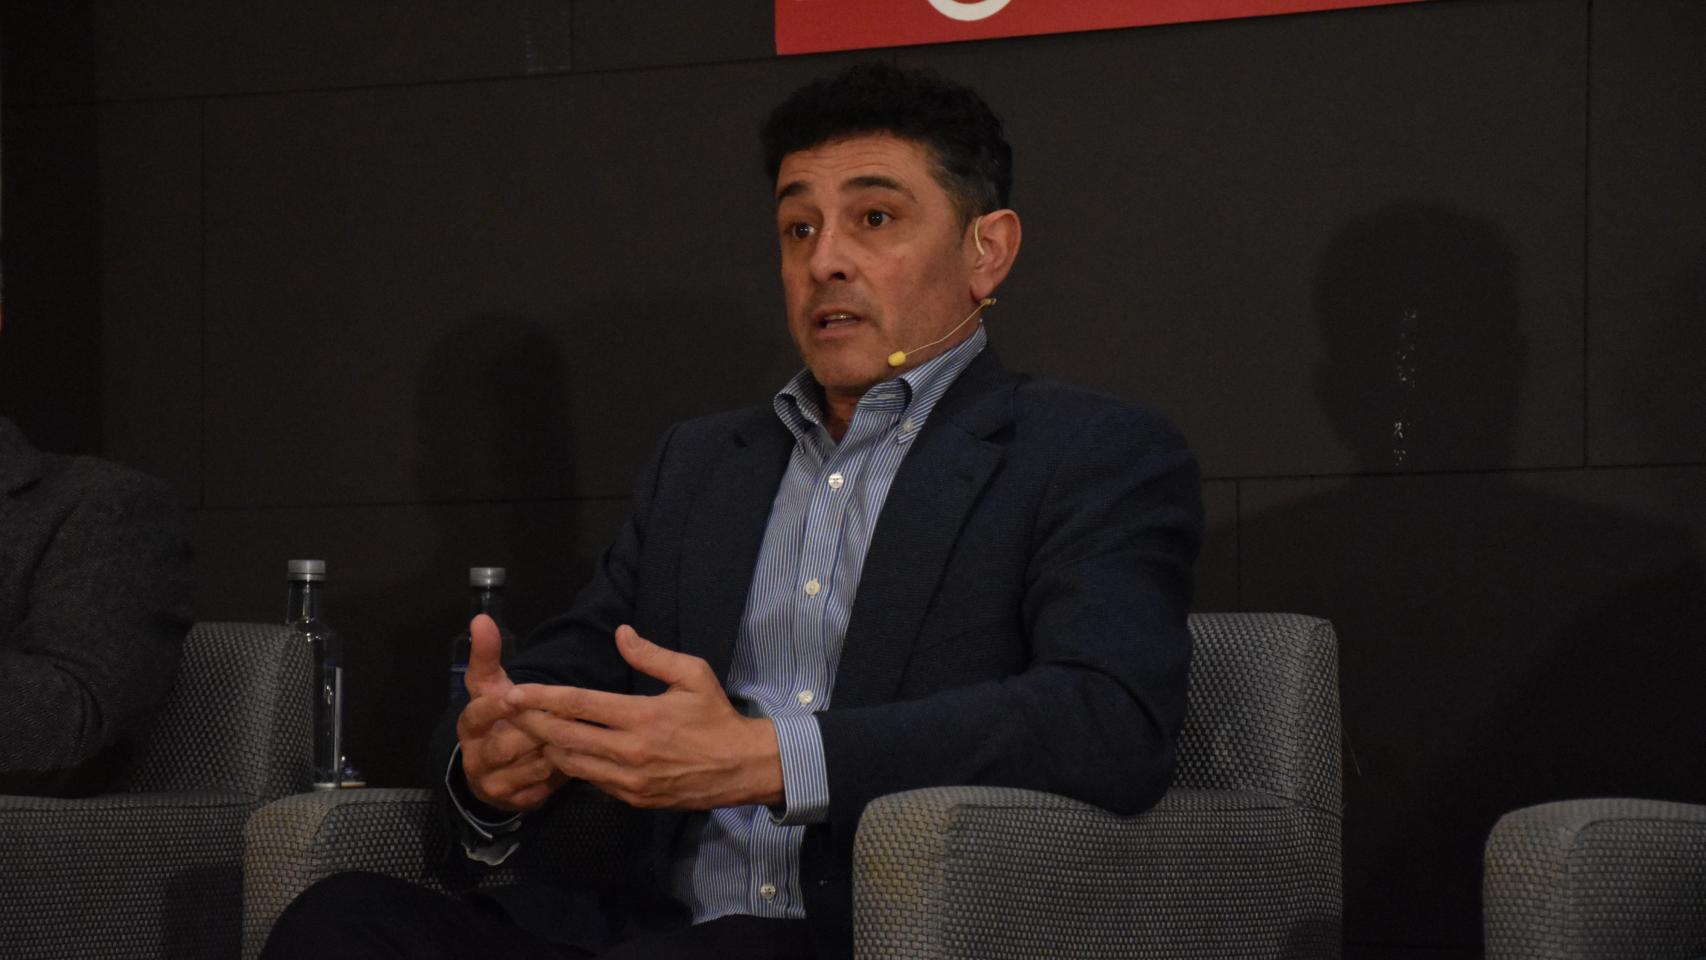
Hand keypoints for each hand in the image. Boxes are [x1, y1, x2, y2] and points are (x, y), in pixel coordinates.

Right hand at [456, 614, 566, 810]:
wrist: (495, 768)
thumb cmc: (498, 718)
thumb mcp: (490, 687)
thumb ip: (487, 655)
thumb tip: (481, 619)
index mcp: (469, 727)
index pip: (476, 715)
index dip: (495, 707)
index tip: (514, 697)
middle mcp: (475, 757)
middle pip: (506, 744)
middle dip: (535, 731)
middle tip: (564, 717)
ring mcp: (492, 784)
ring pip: (528, 767)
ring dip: (552, 752)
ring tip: (573, 737)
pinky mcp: (513, 803)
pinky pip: (540, 790)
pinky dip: (556, 776)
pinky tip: (571, 762)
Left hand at [504, 625, 782, 810]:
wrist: (740, 767)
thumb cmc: (716, 716)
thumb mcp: (693, 675)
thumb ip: (652, 655)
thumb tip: (620, 633)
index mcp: (642, 717)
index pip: (580, 705)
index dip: (543, 698)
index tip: (514, 692)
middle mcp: (631, 750)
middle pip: (565, 737)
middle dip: (531, 723)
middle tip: (505, 712)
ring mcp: (629, 779)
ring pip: (572, 763)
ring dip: (546, 746)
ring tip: (524, 731)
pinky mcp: (633, 798)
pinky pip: (592, 780)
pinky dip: (572, 765)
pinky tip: (560, 751)